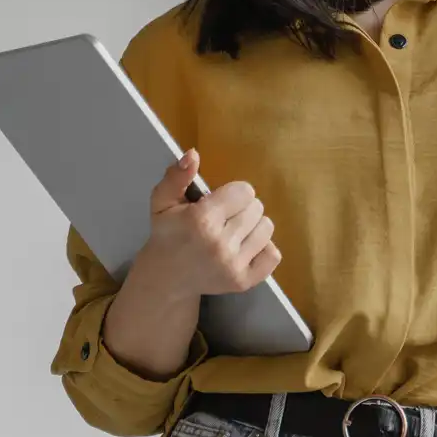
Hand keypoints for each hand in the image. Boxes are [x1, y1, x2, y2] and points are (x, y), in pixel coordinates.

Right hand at [123, 149, 281, 304]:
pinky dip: (263, 248)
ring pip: (267, 228)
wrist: (167, 277)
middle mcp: (219, 244)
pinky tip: (244, 248)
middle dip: (241, 209)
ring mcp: (233, 266)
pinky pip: (273, 255)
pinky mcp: (244, 282)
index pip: (245, 191)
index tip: (220, 202)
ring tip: (233, 232)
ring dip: (252, 226)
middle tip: (224, 218)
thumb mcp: (162, 201)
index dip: (233, 194)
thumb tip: (193, 154)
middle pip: (257, 208)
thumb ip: (177, 176)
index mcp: (201, 220)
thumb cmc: (168, 234)